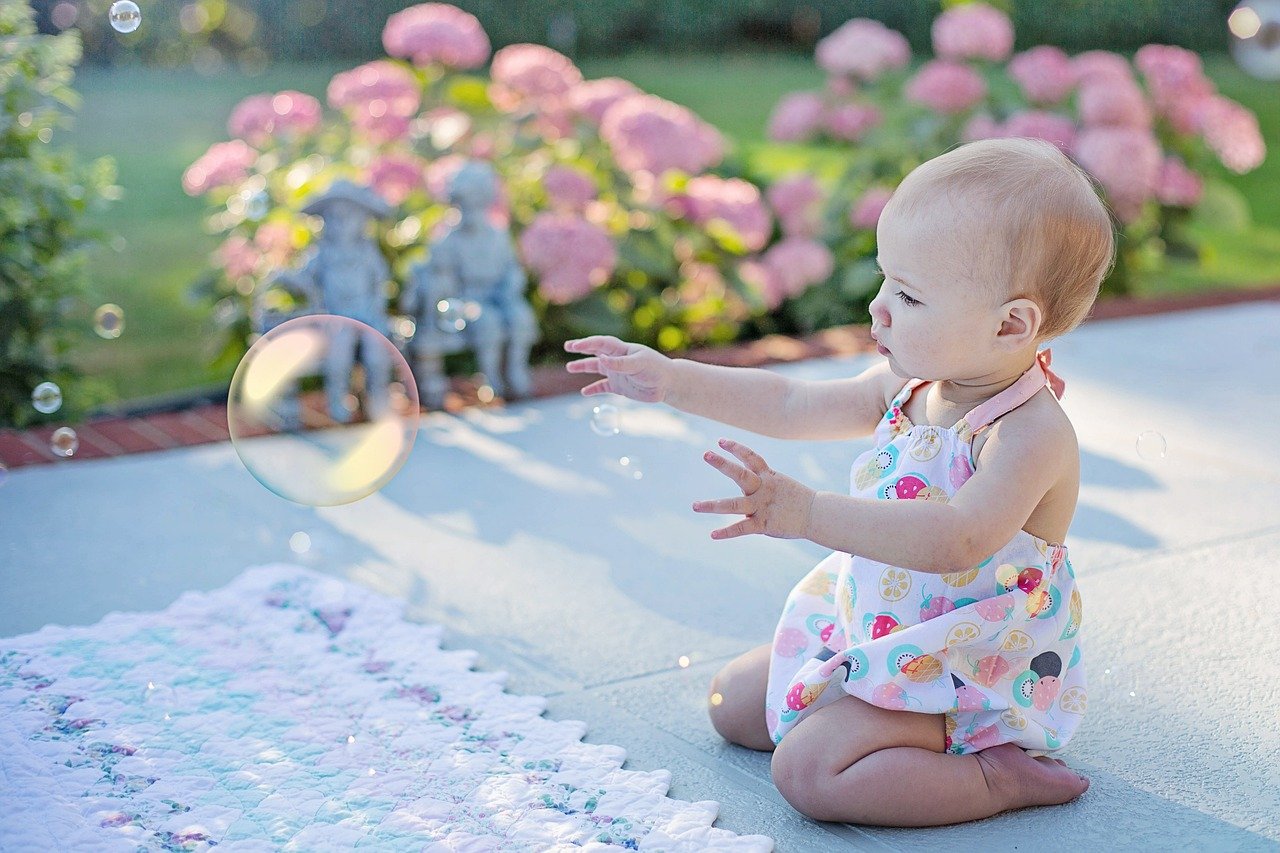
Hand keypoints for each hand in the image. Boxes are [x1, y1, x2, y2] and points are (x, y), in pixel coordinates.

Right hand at [564, 335, 674, 403]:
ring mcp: (617, 373)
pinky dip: (593, 389)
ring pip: (596, 368)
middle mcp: (617, 360)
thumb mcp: (639, 364)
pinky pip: (603, 387)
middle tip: (568, 346)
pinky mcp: (620, 387)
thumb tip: (601, 359)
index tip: (574, 346)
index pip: (601, 344)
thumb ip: (620, 363)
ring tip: (570, 367)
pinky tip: (584, 392)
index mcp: (622, 350)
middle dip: (582, 348)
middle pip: (596, 352)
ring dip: (583, 367)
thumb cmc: (656, 369)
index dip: (587, 343)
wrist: (668, 384)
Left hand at [692, 438, 815, 539]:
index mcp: (768, 476)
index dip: (736, 448)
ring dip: (713, 505)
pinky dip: (727, 532)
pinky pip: (742, 528)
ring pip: (734, 504)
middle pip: (740, 473)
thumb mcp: (780, 483)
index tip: (720, 441)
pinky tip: (713, 534)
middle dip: (722, 463)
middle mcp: (763, 488)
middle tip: (706, 454)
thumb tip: (747, 478)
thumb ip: (762, 481)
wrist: (817, 515)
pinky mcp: (764, 523)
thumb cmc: (796, 500)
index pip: (751, 457)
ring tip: (694, 506)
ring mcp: (762, 506)